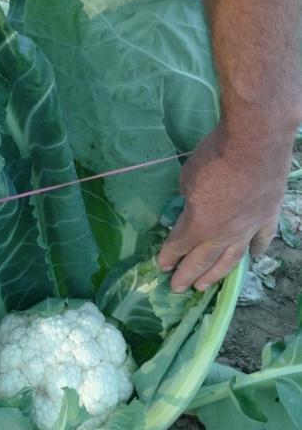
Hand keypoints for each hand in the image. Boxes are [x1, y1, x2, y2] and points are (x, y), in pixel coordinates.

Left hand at [158, 123, 293, 291]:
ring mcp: (248, 229)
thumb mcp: (187, 176)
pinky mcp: (268, 217)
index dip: (168, 257)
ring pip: (230, 260)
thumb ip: (188, 194)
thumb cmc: (214, 156)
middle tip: (177, 288)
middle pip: (202, 261)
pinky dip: (256, 251)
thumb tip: (191, 200)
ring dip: (215, 275)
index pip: (178, 246)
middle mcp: (223, 235)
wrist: (256, 142)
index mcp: (198, 226)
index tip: (161, 265)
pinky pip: (262, 241)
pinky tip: (252, 259)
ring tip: (204, 287)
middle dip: (187, 275)